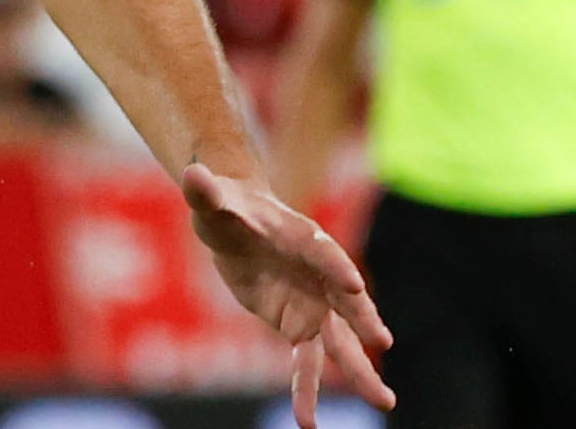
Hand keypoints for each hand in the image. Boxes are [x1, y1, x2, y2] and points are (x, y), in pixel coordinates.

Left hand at [182, 165, 395, 428]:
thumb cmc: (226, 206)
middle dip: (363, 318)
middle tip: (382, 339)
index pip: (324, 252)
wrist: (234, 223)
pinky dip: (306, 391)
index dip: (336, 266)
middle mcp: (320, 275)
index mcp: (305, 238)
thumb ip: (205, 191)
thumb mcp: (211, 199)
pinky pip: (306, 364)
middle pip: (346, 300)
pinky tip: (308, 422)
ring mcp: (314, 305)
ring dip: (360, 371)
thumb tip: (190, 172)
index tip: (351, 286)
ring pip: (340, 342)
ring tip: (385, 401)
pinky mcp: (299, 327)